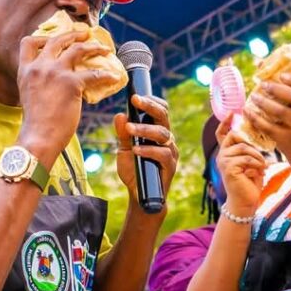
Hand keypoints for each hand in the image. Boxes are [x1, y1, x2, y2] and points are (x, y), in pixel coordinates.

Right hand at [16, 29, 113, 163]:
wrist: (38, 136)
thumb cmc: (35, 122)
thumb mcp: (28, 94)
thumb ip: (37, 81)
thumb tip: (55, 79)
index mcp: (26, 70)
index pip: (29, 42)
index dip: (43, 37)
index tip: (54, 39)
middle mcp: (39, 66)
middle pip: (57, 40)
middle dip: (73, 35)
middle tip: (85, 35)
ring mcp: (55, 72)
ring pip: (78, 49)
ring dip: (94, 47)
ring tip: (104, 49)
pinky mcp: (71, 83)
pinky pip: (94, 74)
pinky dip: (106, 74)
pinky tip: (113, 77)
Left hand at [113, 95, 178, 214]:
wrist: (139, 194)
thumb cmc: (133, 169)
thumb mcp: (123, 149)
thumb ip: (123, 133)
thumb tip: (120, 114)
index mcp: (157, 130)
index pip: (160, 110)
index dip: (151, 100)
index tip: (135, 95)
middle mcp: (166, 138)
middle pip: (163, 116)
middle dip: (150, 106)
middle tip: (135, 100)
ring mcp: (170, 151)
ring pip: (163, 133)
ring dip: (145, 130)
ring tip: (130, 130)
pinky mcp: (171, 166)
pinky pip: (163, 154)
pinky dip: (149, 150)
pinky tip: (136, 150)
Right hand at [216, 120, 266, 213]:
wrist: (245, 202)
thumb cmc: (250, 183)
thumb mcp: (251, 163)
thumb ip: (249, 151)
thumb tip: (257, 138)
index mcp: (226, 153)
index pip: (221, 134)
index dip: (225, 123)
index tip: (232, 113)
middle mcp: (222, 155)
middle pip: (234, 136)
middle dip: (249, 141)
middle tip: (260, 153)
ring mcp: (223, 161)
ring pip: (243, 147)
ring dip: (257, 156)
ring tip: (262, 166)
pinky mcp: (229, 168)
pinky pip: (246, 158)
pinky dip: (256, 164)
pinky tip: (260, 171)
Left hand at [244, 73, 290, 166]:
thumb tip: (266, 67)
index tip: (282, 75)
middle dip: (278, 89)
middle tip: (263, 84)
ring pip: (280, 112)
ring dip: (264, 102)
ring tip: (254, 96)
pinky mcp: (286, 139)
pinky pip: (268, 126)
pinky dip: (255, 118)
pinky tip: (247, 111)